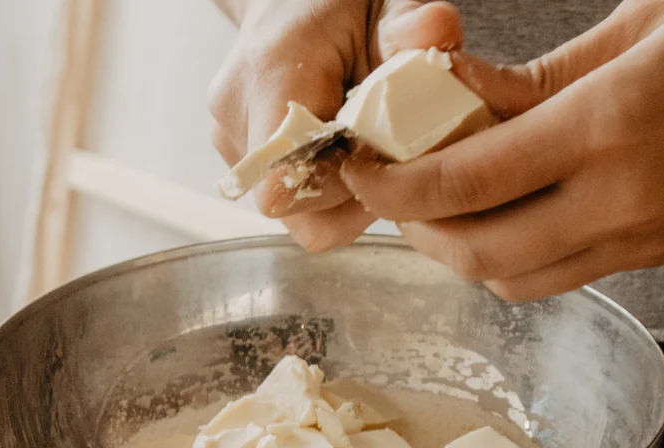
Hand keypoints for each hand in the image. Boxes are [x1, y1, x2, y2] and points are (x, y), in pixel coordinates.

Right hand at [207, 0, 462, 250]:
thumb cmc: (340, 0)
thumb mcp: (387, 0)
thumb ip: (410, 21)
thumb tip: (434, 32)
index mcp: (271, 73)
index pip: (286, 184)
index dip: (344, 189)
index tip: (384, 155)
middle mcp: (237, 112)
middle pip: (292, 208)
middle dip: (349, 196)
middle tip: (388, 155)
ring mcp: (229, 136)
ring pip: (291, 209)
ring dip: (339, 192)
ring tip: (366, 142)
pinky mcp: (237, 152)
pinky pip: (287, 193)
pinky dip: (325, 181)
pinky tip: (344, 141)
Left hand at [340, 0, 663, 300]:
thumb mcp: (655, 21)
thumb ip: (546, 75)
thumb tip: (459, 95)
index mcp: (615, 129)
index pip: (460, 182)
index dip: (389, 181)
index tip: (353, 159)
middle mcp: (629, 204)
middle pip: (474, 252)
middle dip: (414, 224)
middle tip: (389, 179)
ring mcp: (657, 241)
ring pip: (519, 280)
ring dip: (465, 248)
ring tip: (447, 195)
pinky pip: (572, 275)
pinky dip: (522, 254)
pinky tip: (517, 205)